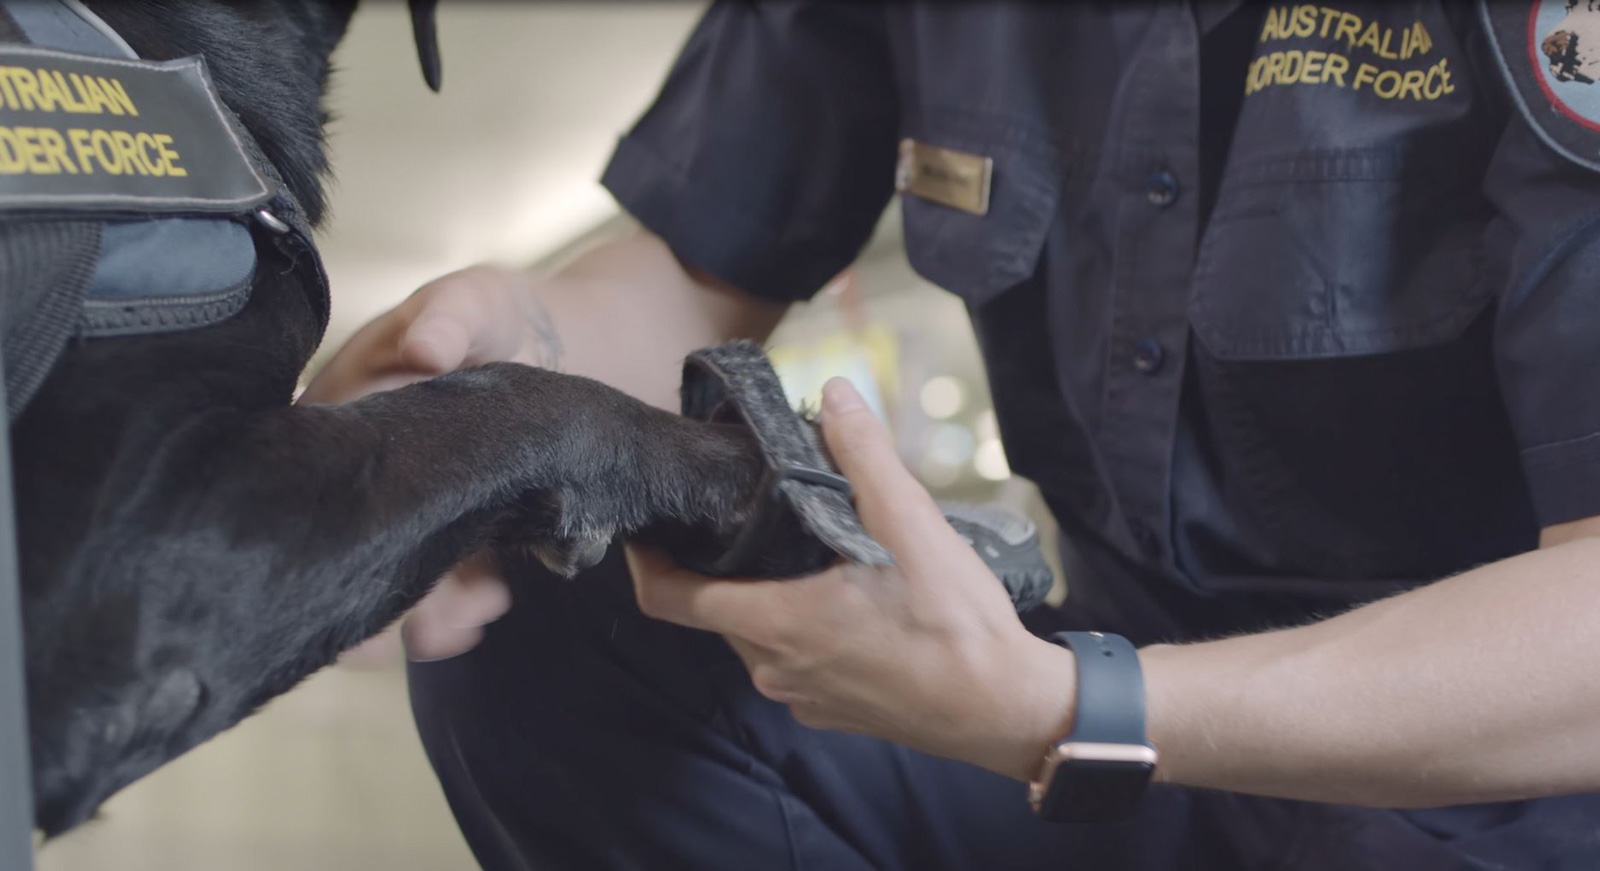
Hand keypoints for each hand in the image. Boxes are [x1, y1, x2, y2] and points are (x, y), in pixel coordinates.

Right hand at [303, 265, 556, 660]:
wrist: (552, 349)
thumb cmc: (487, 319)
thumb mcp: (470, 303)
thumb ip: (447, 320)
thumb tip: (425, 347)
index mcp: (341, 417)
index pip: (311, 478)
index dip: (323, 528)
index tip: (344, 568)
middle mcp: (364, 479)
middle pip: (351, 553)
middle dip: (378, 604)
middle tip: (419, 623)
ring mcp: (409, 516)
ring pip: (399, 585)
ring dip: (430, 616)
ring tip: (478, 609)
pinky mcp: (457, 541)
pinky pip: (449, 592)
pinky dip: (468, 608)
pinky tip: (496, 602)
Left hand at [627, 378, 1076, 780]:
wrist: (1005, 710)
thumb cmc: (956, 625)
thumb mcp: (912, 524)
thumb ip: (864, 455)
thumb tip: (833, 395)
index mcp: (777, 622)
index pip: (669, 598)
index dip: (645, 561)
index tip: (647, 526)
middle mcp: (774, 667)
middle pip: (716, 609)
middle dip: (722, 562)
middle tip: (746, 512)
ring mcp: (801, 695)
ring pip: (757, 634)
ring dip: (766, 592)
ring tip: (804, 545)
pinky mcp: (831, 711)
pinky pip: (793, 661)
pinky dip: (800, 625)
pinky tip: (844, 595)